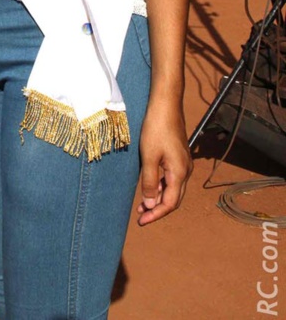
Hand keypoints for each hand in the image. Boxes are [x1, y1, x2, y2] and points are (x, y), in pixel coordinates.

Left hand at [137, 98, 191, 226]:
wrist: (165, 105)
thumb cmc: (156, 128)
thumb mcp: (149, 156)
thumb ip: (149, 182)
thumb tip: (150, 204)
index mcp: (180, 173)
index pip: (170, 203)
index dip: (156, 215)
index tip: (141, 222)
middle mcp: (185, 170)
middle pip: (173, 199)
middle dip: (157, 209)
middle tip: (140, 217)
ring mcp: (183, 163)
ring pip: (172, 188)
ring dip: (157, 197)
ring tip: (141, 205)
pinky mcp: (178, 156)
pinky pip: (170, 178)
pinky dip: (159, 185)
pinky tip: (149, 186)